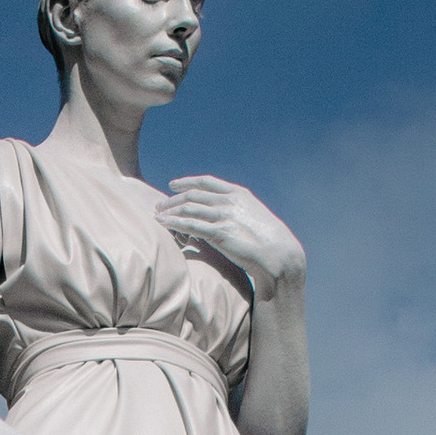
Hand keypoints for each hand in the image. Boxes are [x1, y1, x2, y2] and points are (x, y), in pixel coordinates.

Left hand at [157, 175, 304, 301]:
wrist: (278, 252)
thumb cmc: (268, 239)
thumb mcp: (253, 216)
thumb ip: (237, 211)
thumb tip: (225, 217)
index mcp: (238, 193)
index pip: (206, 182)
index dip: (187, 182)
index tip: (173, 185)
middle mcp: (229, 201)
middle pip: (193, 195)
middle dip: (173, 199)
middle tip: (160, 205)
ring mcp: (224, 216)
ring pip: (188, 208)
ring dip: (170, 211)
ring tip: (157, 215)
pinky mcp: (219, 233)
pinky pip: (190, 225)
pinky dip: (174, 223)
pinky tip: (163, 224)